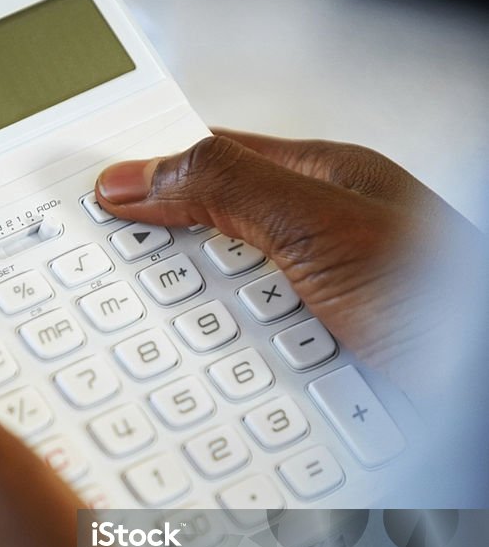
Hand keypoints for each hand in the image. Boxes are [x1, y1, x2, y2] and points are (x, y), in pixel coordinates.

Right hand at [96, 131, 484, 399]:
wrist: (476, 387)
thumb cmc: (438, 292)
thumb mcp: (319, 222)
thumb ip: (228, 188)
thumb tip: (137, 176)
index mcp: (316, 180)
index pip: (211, 159)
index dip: (151, 172)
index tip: (96, 196)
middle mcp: (313, 236)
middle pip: (209, 237)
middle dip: (174, 264)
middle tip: (136, 281)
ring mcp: (314, 298)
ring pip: (223, 307)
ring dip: (207, 330)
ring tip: (212, 338)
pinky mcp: (315, 356)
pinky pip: (248, 359)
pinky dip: (234, 371)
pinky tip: (236, 378)